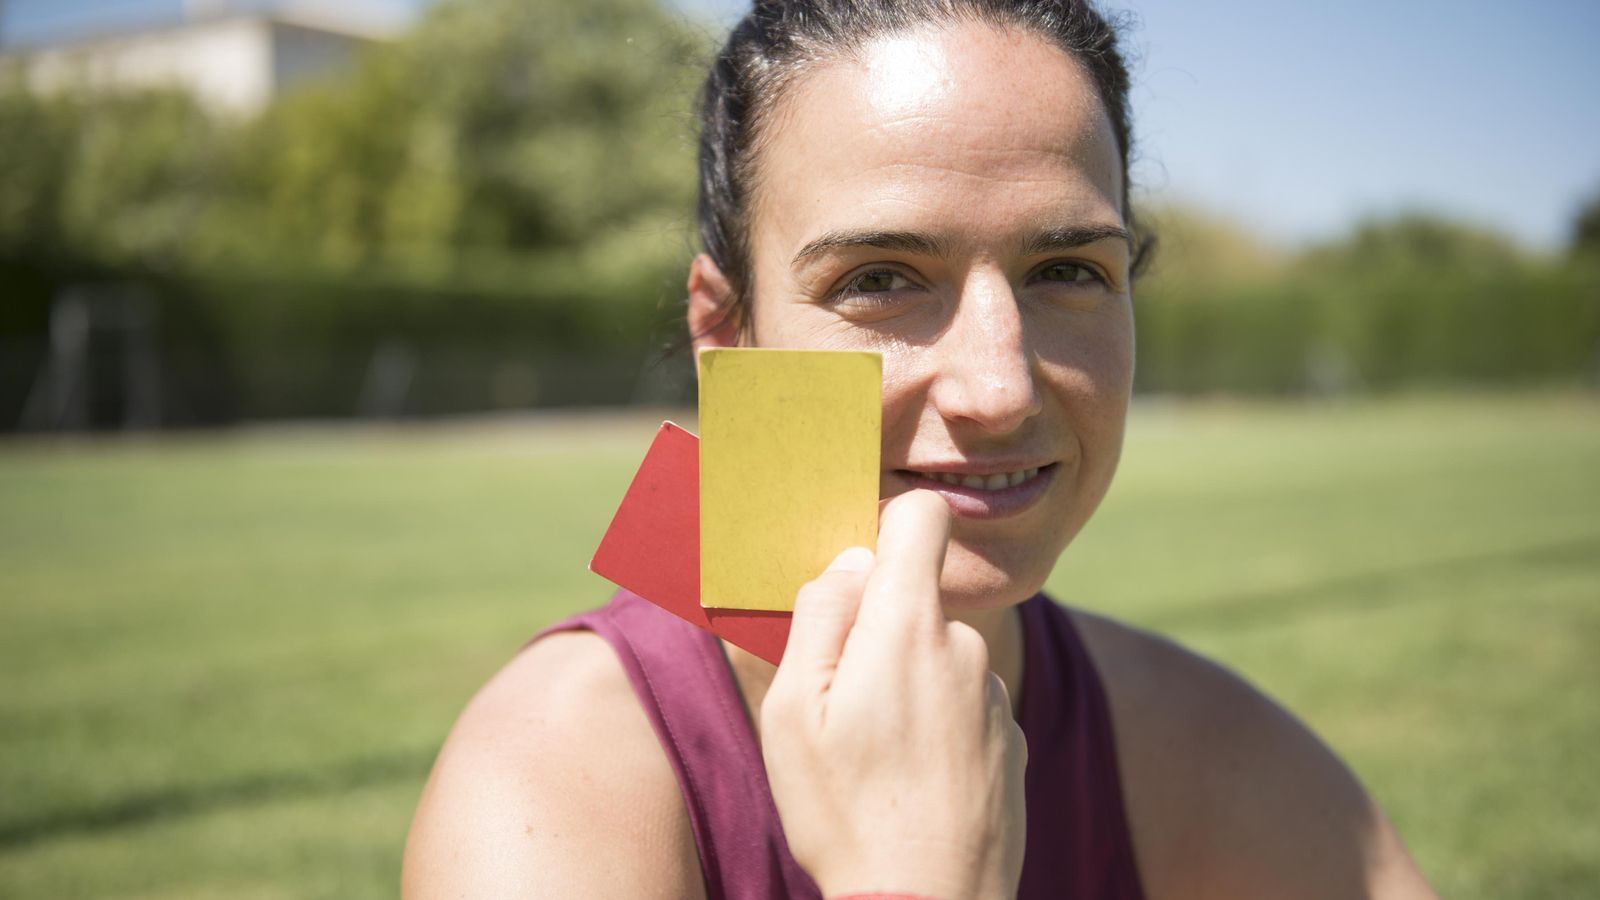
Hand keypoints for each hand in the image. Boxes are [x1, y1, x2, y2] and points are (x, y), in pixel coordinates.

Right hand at [760, 490, 1026, 899]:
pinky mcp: (1012, 745)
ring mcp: (994, 698)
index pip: (922, 518)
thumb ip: (820, 618)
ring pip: (939, 660)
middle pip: (917, 602)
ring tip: (876, 762)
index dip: (887, 529)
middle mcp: (965, 648)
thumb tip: (849, 562)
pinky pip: (964, 710)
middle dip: (877, 634)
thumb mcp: (793, 710)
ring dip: (907, 689)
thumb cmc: (844, 810)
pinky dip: (938, 733)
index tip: (858, 578)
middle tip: (840, 709)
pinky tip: (913, 786)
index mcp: (907, 625)